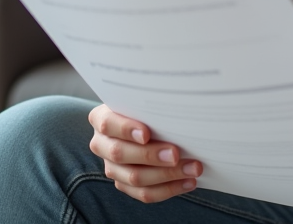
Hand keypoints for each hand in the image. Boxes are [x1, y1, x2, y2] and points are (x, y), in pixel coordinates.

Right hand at [87, 104, 202, 202]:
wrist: (142, 121)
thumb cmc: (144, 108)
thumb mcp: (143, 100)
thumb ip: (151, 106)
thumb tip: (177, 110)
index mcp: (101, 118)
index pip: (108, 124)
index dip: (125, 130)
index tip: (146, 134)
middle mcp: (101, 144)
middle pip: (120, 154)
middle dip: (151, 155)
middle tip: (176, 154)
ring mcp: (112, 166)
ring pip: (134, 178)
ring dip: (167, 175)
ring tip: (192, 169)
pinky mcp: (124, 184)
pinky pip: (144, 193)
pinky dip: (169, 189)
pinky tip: (188, 181)